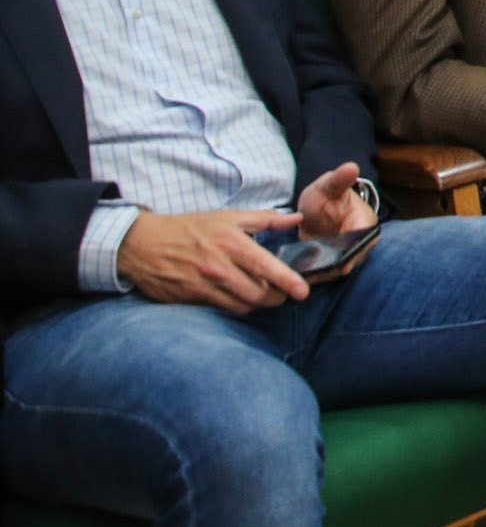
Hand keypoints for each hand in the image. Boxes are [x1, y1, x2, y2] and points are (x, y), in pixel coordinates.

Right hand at [117, 206, 309, 311]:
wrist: (141, 244)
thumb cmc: (188, 228)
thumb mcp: (227, 217)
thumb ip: (266, 219)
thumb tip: (297, 219)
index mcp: (231, 244)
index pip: (266, 268)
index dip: (288, 282)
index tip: (303, 292)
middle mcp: (218, 268)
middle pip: (258, 295)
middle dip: (276, 297)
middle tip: (283, 293)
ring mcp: (203, 287)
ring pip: (242, 306)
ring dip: (256, 304)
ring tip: (262, 294)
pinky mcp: (190, 300)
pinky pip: (221, 310)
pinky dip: (235, 306)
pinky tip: (237, 297)